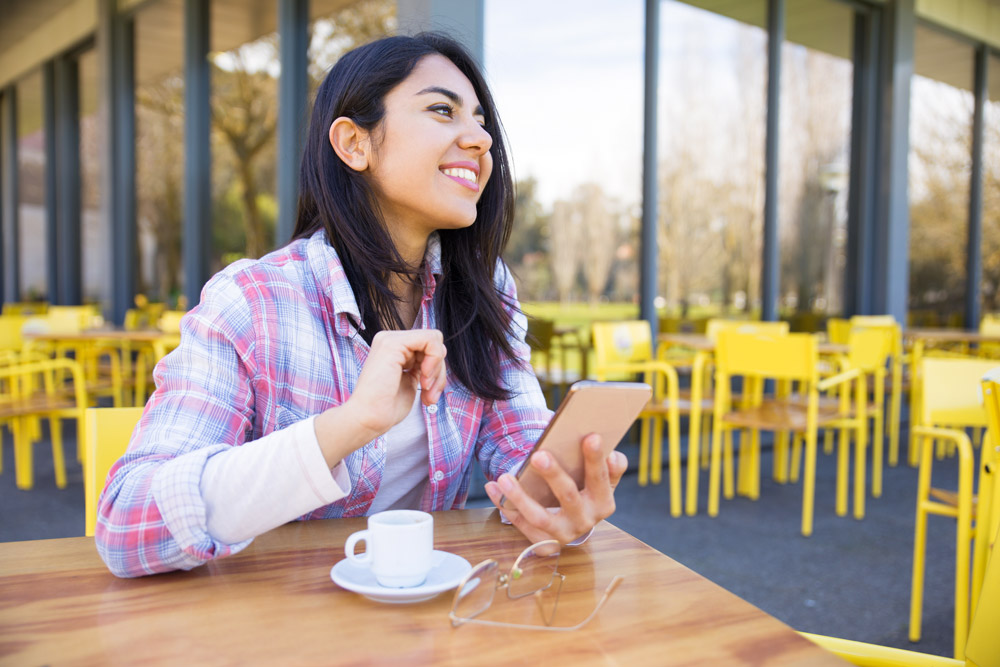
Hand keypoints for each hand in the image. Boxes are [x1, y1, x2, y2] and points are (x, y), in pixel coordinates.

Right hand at [314, 329, 446, 466]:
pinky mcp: (394, 343)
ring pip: (435, 341)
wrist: (369, 418)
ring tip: (427, 391)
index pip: (428, 347)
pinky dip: (435, 360)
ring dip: (438, 369)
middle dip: (439, 370)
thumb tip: (440, 357)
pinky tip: (424, 378)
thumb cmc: (387, 407)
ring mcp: (391, 339)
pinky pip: (430, 339)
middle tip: (430, 393)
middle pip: (434, 344)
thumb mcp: (411, 380)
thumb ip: (423, 366)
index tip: (429, 391)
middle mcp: (391, 340)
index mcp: (394, 348)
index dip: (437, 369)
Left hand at [483, 433, 627, 544]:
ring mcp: (564, 534)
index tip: (591, 436)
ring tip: (504, 477)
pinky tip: (493, 487)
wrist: (575, 525)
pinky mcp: (544, 543)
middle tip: (539, 455)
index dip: (597, 460)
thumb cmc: (586, 491)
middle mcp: (586, 521)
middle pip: (568, 496)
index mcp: (603, 502)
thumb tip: (613, 455)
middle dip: (553, 475)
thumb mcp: (601, 481)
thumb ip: (610, 467)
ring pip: (540, 517)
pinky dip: (505, 505)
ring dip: (520, 496)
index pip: (602, 479)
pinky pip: (520, 523)